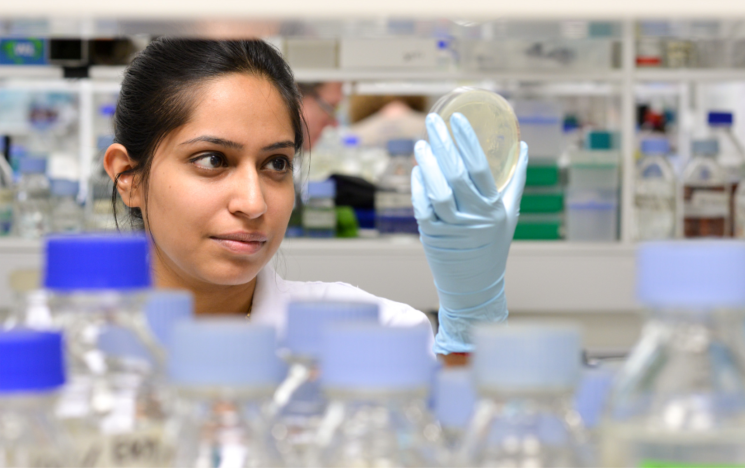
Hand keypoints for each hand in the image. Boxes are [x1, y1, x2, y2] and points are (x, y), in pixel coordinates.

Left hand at [412, 112, 527, 353]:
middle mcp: (473, 218)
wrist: (474, 286)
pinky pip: (421, 207)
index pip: (479, 168)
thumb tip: (522, 145)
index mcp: (493, 208)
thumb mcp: (509, 213)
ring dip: (426, 164)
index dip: (467, 141)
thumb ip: (516, 179)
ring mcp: (451, 228)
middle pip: (455, 174)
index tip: (457, 119)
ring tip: (420, 143)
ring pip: (436, 190)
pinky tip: (416, 170)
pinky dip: (417, 187)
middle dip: (442, 144)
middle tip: (432, 121)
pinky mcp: (432, 236)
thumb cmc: (493, 244)